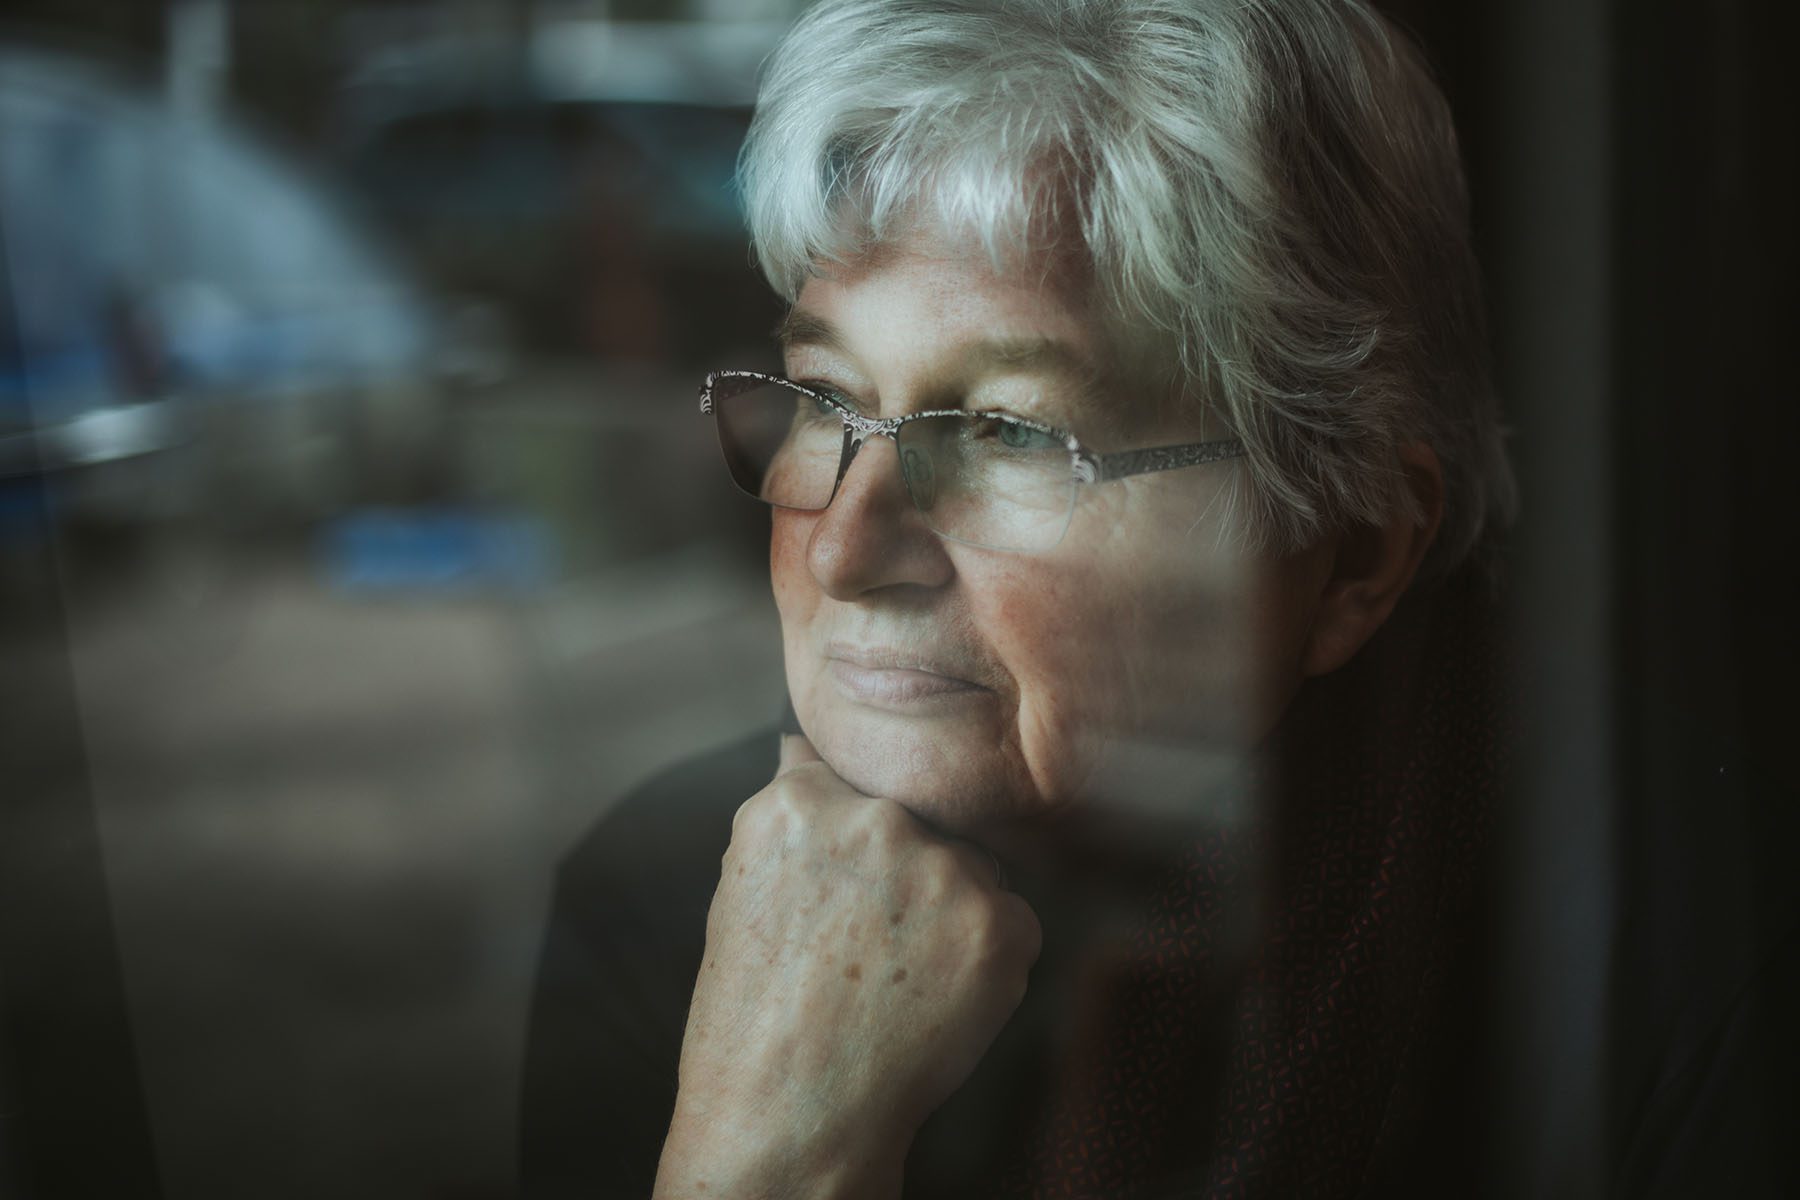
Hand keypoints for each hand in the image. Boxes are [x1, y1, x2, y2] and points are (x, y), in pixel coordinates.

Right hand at [653, 735, 1041, 1199]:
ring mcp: (942, 868)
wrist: (789, 1120)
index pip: (856, 778)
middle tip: (864, 947)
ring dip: (949, 908)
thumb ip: (793, 811)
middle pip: (920, 818)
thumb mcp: (743, 886)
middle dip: (905, 870)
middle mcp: (875, 820)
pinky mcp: (998, 922)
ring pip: (971, 865)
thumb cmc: (752, 1018)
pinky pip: (1011, 918)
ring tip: (892, 978)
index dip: (854, 840)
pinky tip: (931, 999)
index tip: (842, 888)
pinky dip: (986, 957)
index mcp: (798, 802)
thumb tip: (807, 742)